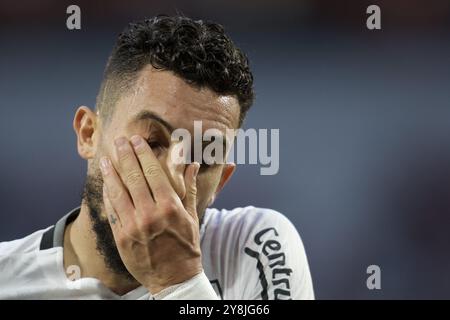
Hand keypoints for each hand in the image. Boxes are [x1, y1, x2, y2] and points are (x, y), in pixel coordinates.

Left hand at [99, 135, 201, 293]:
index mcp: (169, 207)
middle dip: (125, 156)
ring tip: (106, 158)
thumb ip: (189, 189)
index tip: (137, 140)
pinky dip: (107, 194)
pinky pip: (111, 210)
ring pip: (117, 192)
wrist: (174, 279)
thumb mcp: (192, 217)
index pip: (152, 172)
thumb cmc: (186, 247)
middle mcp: (149, 214)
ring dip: (110, 172)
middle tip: (119, 141)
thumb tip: (192, 165)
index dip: (143, 154)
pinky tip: (105, 183)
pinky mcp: (121, 237)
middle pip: (133, 177)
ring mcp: (132, 226)